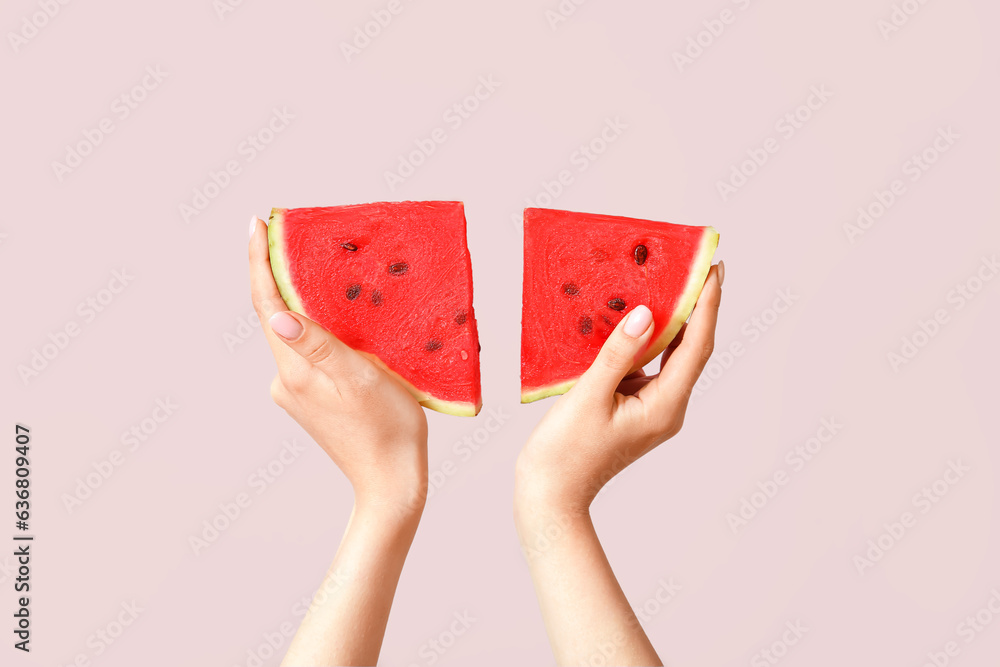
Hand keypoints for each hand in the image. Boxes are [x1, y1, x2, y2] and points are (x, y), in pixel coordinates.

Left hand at [249, 216, 427, 514]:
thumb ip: (318, 345)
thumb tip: (276, 313)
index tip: (258, 223)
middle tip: (291, 232)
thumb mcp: (359, 379)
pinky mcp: (310, 400)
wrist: (391, 481)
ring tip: (322, 267)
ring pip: (295, 334)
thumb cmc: (388, 428)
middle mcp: (286, 380)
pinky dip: (318, 328)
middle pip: (276, 315)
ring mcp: (295, 392)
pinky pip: (308, 352)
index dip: (260, 261)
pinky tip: (341, 318)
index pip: (267, 304)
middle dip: (281, 273)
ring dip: (303, 300)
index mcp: (295, 371)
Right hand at [513, 263, 722, 665]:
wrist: (551, 495)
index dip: (707, 304)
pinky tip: (637, 318)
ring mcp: (653, 411)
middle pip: (691, 349)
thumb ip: (619, 352)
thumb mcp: (589, 396)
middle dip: (697, 306)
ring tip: (671, 281)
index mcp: (664, 406)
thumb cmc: (565, 452)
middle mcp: (668, 408)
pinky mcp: (636, 411)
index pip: (696, 345)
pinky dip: (649, 341)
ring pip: (671, 357)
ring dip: (674, 321)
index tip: (713, 267)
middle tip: (697, 265)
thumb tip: (647, 314)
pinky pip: (650, 368)